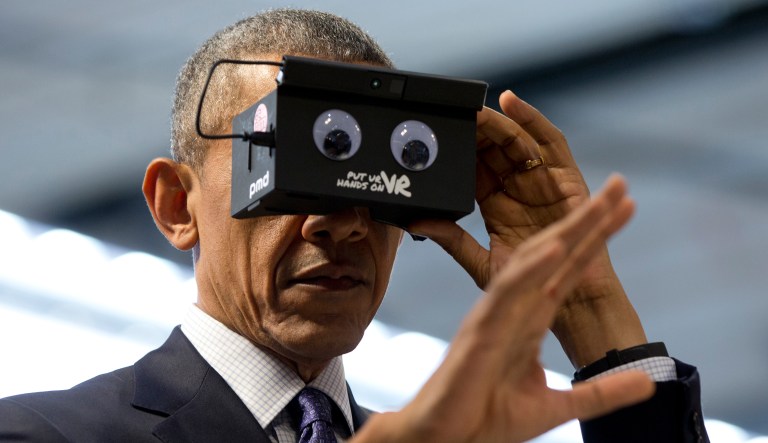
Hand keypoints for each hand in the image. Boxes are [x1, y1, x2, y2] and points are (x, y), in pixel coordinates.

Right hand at [356, 176, 653, 442]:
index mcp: (532, 320)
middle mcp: (516, 309)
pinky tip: (556, 248)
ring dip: (568, 231)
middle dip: (589, 219)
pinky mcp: (480, 330)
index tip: (626, 208)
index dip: (598, 239)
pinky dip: (530, 269)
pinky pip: (506, 292)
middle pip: (557, 254)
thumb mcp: (557, 406)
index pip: (571, 269)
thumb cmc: (487, 418)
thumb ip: (601, 392)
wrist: (447, 440)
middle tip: (620, 185)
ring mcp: (497, 315)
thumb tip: (648, 383)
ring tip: (599, 203)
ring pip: (533, 262)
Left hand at [409, 91, 646, 367]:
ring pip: (516, 140)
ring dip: (497, 122)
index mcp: (494, 203)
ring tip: (476, 107)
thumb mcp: (480, 262)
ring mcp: (541, 180)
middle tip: (451, 110)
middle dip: (473, 129)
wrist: (567, 300)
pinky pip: (550, 141)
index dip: (455, 149)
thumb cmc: (528, 285)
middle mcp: (517, 187)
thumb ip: (450, 239)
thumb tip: (415, 223)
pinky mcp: (566, 178)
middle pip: (492, 148)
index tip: (432, 133)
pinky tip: (511, 103)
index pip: (471, 167)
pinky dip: (532, 119)